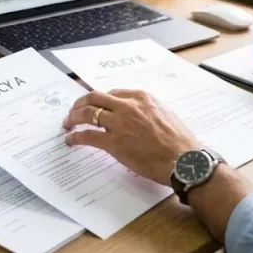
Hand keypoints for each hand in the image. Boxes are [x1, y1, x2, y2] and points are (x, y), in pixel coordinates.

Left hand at [62, 89, 200, 185]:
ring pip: (87, 113)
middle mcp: (127, 106)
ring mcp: (119, 124)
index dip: (99, 100)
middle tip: (73, 111)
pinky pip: (88, 136)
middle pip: (94, 97)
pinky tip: (71, 140)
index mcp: (141, 97)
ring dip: (73, 118)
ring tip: (68, 124)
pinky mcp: (114, 143)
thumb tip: (134, 117)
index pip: (112, 93)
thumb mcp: (164, 114)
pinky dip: (75, 137)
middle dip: (80, 103)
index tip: (94, 105)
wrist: (184, 159)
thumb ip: (146, 110)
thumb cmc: (179, 141)